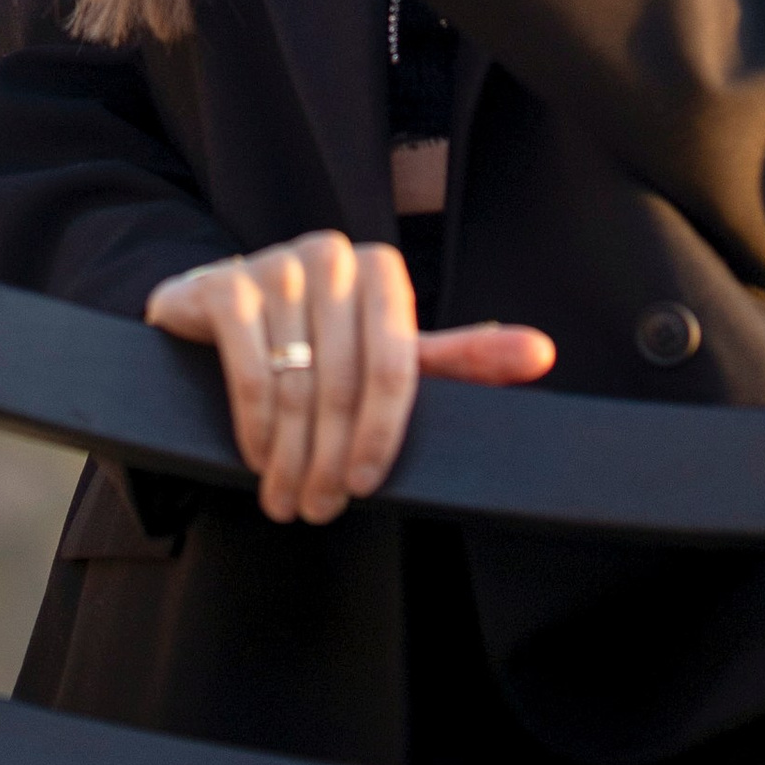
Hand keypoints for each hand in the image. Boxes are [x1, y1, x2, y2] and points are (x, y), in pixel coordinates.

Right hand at [144, 231, 555, 523]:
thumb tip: (541, 353)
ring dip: (290, 457)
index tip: (366, 485)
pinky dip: (254, 426)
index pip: (396, 364)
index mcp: (381, 270)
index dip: (381, 433)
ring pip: (293, 384)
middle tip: (320, 509)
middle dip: (329, 458)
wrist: (222, 311)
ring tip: (286, 500)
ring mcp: (274, 265)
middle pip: (342, 381)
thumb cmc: (320, 341)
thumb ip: (457, 359)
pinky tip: (258, 459)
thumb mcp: (386, 351)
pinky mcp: (224, 283)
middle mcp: (331, 255)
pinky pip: (247, 369)